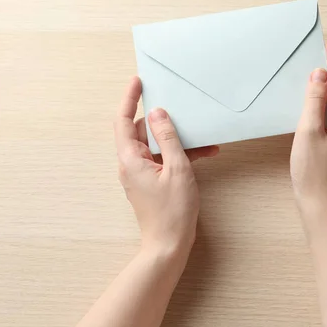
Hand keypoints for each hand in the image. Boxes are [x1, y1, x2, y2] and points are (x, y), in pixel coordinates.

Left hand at [113, 76, 218, 253]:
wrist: (168, 244)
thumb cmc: (172, 211)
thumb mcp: (177, 168)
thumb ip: (168, 138)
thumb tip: (158, 113)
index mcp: (130, 159)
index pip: (123, 120)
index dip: (129, 98)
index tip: (138, 81)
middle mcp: (131, 164)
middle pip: (141, 131)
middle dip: (163, 120)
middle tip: (182, 109)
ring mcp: (140, 174)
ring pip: (155, 145)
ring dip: (176, 139)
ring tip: (204, 139)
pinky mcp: (151, 181)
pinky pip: (162, 159)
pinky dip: (179, 154)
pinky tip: (204, 153)